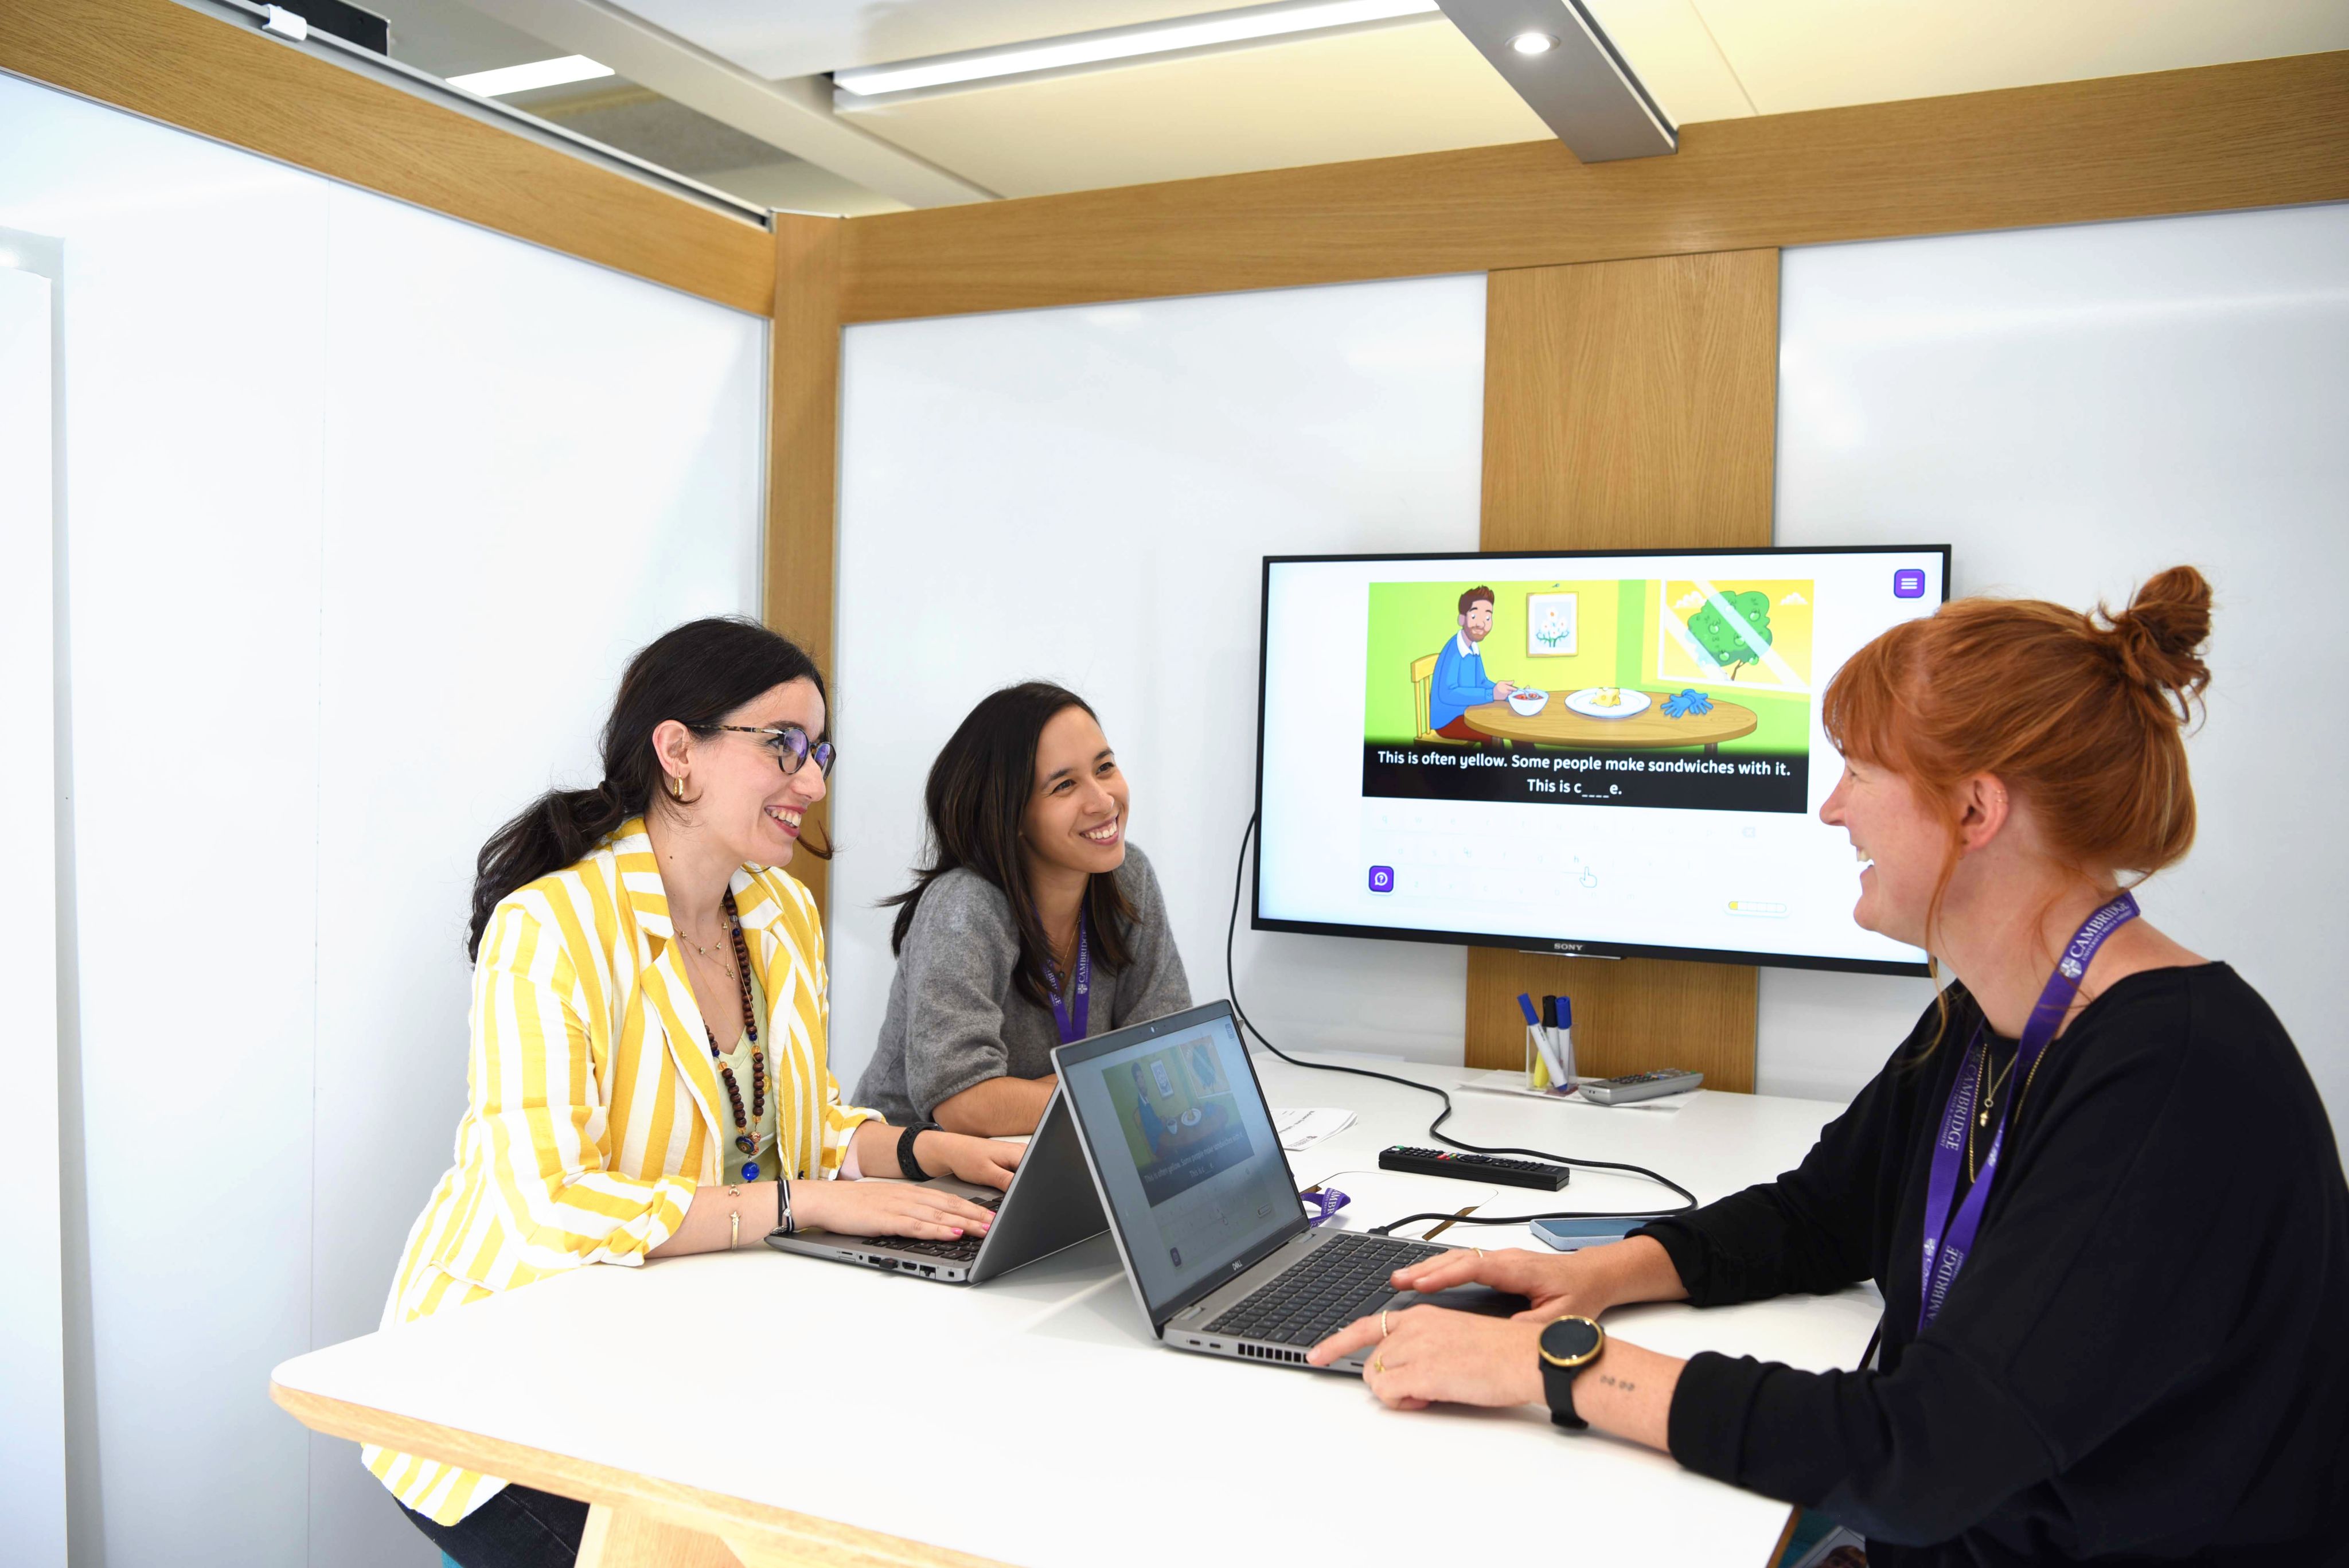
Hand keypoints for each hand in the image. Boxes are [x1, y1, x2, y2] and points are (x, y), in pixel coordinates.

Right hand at [792, 1179, 996, 1241]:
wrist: (825, 1200)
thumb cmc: (854, 1206)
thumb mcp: (887, 1204)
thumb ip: (909, 1211)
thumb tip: (931, 1222)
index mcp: (910, 1193)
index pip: (947, 1199)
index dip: (971, 1207)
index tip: (991, 1215)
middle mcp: (908, 1196)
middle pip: (949, 1205)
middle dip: (975, 1215)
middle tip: (997, 1223)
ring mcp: (898, 1207)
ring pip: (938, 1215)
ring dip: (963, 1222)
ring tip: (984, 1229)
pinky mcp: (886, 1220)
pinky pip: (916, 1225)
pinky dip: (936, 1229)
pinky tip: (951, 1232)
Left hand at [915, 1130, 1022, 1189]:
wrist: (952, 1151)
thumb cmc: (966, 1157)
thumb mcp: (988, 1174)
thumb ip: (1008, 1182)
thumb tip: (1024, 1192)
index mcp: (1018, 1152)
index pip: (1033, 1173)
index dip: (1027, 1188)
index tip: (1013, 1194)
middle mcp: (1020, 1150)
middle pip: (1030, 1174)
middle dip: (1021, 1186)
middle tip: (1000, 1187)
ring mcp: (1015, 1154)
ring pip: (1023, 1174)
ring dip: (1015, 1183)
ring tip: (996, 1181)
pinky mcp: (1010, 1159)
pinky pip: (1017, 1172)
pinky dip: (1010, 1180)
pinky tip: (997, 1180)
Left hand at [1308, 1305, 1542, 1409]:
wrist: (1527, 1358)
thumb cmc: (1501, 1353)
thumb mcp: (1454, 1337)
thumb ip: (1422, 1346)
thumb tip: (1401, 1372)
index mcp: (1421, 1315)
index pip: (1366, 1326)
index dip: (1336, 1344)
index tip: (1317, 1356)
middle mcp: (1414, 1326)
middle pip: (1372, 1360)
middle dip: (1388, 1381)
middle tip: (1420, 1390)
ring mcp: (1417, 1347)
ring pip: (1376, 1378)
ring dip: (1397, 1393)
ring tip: (1431, 1392)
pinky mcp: (1424, 1371)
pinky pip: (1387, 1394)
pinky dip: (1402, 1403)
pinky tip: (1427, 1398)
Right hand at [1387, 1246, 1604, 1321]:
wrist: (1594, 1277)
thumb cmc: (1580, 1295)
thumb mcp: (1559, 1319)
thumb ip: (1527, 1329)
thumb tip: (1496, 1338)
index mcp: (1519, 1269)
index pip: (1475, 1267)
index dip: (1446, 1275)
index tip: (1421, 1285)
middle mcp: (1506, 1258)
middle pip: (1458, 1258)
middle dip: (1426, 1269)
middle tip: (1397, 1281)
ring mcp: (1501, 1259)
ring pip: (1458, 1257)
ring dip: (1429, 1267)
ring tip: (1401, 1279)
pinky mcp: (1498, 1264)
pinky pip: (1464, 1262)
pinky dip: (1441, 1269)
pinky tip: (1424, 1278)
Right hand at [1492, 681, 1517, 699]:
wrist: (1492, 694)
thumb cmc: (1496, 687)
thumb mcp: (1501, 682)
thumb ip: (1508, 682)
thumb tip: (1513, 681)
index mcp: (1506, 687)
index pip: (1513, 688)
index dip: (1515, 688)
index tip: (1516, 689)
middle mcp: (1506, 692)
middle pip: (1511, 691)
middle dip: (1510, 690)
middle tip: (1507, 689)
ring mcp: (1505, 696)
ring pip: (1509, 694)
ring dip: (1508, 693)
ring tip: (1503, 691)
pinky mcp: (1504, 699)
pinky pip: (1507, 696)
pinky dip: (1506, 695)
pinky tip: (1502, 694)